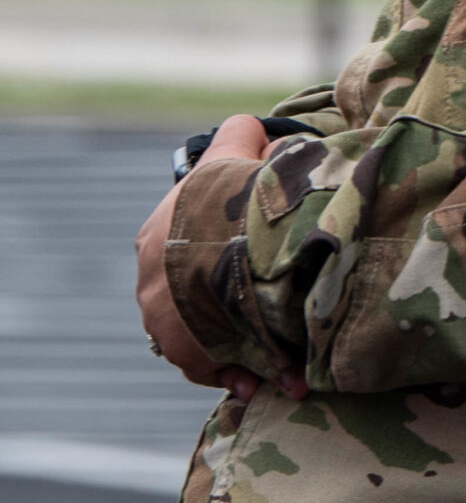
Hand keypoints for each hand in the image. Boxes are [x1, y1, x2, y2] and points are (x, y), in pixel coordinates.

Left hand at [136, 114, 287, 401]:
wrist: (235, 245)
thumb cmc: (233, 197)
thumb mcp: (234, 154)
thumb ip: (240, 137)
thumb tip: (252, 128)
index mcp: (155, 237)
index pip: (179, 250)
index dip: (217, 256)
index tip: (248, 263)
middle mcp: (151, 285)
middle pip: (189, 299)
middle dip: (225, 308)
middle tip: (266, 313)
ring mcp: (165, 324)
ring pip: (203, 338)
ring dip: (240, 345)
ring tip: (278, 354)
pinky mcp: (188, 355)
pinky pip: (217, 367)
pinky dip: (246, 370)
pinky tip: (274, 373)